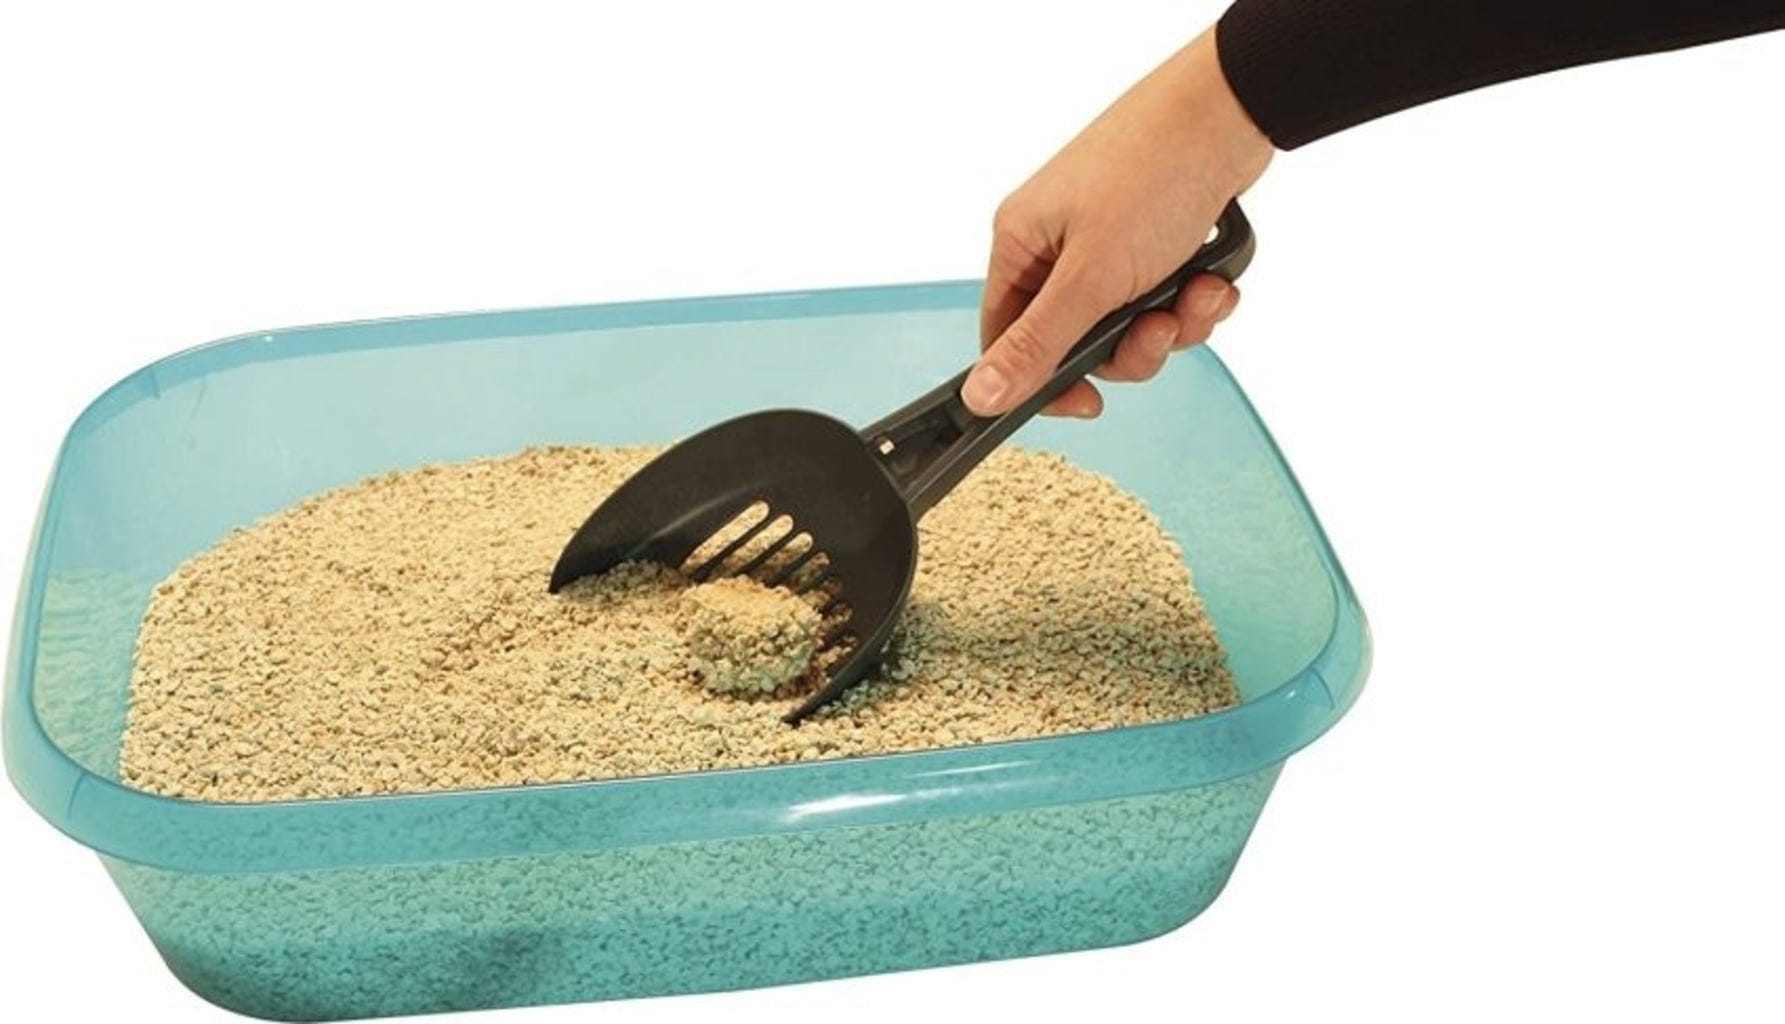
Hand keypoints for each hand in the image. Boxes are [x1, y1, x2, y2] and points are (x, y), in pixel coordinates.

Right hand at [965, 27, 1273, 417]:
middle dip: (1132, 347)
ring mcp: (1107, 238)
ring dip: (1172, 323)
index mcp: (1021, 243)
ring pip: (1129, 324)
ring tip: (1199, 293)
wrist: (1234, 113)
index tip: (1088, 401)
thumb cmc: (1153, 172)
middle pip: (1078, 341)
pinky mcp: (1153, 236)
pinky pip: (1164, 297)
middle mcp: (1058, 242)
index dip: (1046, 380)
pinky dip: (1194, 298)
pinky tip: (1213, 279)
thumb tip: (980, 396)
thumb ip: (1038, 344)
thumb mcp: (1091, 277)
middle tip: (1158, 328)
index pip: (1006, 339)